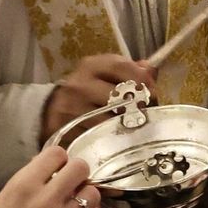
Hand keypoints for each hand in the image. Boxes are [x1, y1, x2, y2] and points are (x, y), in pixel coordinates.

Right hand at [0, 147, 100, 207]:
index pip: (57, 153)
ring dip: (86, 194)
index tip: (57, 168)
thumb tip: (53, 166)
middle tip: (72, 182)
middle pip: (80, 168)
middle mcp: (44, 199)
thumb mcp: (6, 194)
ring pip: (92, 193)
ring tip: (77, 201)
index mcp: (24, 184)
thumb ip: (31, 178)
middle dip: (78, 173)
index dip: (60, 159)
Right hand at [40, 54, 155, 142]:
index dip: (144, 82)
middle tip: (145, 116)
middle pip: (120, 97)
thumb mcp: (106, 74)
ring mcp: (72, 110)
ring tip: (133, 129)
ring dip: (127, 127)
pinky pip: (99, 139)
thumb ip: (131, 71)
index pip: (124, 68)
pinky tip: (116, 139)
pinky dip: (112, 141)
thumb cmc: (89, 91)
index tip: (153, 94)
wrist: (54, 109)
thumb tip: (151, 71)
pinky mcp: (69, 131)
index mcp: (92, 66)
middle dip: (138, 108)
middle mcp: (80, 85)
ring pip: (111, 122)